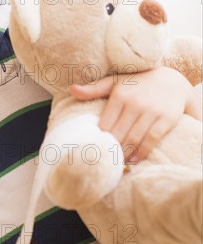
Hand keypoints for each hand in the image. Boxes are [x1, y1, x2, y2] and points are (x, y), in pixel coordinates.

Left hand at [70, 66, 193, 161]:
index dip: (99, 138)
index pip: (105, 123)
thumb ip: (94, 89)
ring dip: (125, 153)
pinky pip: (152, 139)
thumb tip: (72, 90)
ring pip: (134, 138)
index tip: (94, 149)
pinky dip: (142, 152)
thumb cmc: (137, 82)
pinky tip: (134, 159)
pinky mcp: (166, 119)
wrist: (171, 81)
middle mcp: (135, 103)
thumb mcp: (115, 81)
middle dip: (111, 149)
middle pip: (119, 133)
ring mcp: (151, 111)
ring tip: (117, 162)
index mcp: (120, 94)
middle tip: (104, 161)